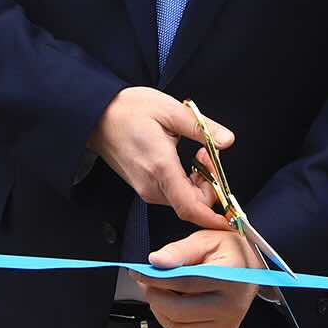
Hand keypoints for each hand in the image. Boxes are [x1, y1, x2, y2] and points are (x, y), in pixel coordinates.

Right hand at [88, 87, 231, 232]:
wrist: (97, 115)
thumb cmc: (129, 110)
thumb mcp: (170, 110)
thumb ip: (202, 128)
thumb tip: (227, 140)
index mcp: (161, 168)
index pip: (191, 207)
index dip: (213, 217)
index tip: (231, 217)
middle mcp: (152, 185)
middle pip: (192, 204)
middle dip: (211, 186)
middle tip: (210, 155)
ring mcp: (145, 188)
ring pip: (184, 200)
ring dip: (199, 183)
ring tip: (198, 153)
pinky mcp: (143, 186)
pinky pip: (172, 194)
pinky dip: (187, 183)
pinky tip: (186, 161)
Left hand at [131, 225, 261, 327]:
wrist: (254, 269)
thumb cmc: (229, 251)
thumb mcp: (206, 240)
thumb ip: (180, 250)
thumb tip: (155, 261)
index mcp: (231, 276)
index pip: (185, 283)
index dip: (156, 279)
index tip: (138, 273)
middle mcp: (232, 305)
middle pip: (179, 311)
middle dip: (155, 297)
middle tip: (146, 284)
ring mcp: (228, 324)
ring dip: (160, 312)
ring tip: (159, 294)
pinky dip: (171, 325)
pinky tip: (173, 307)